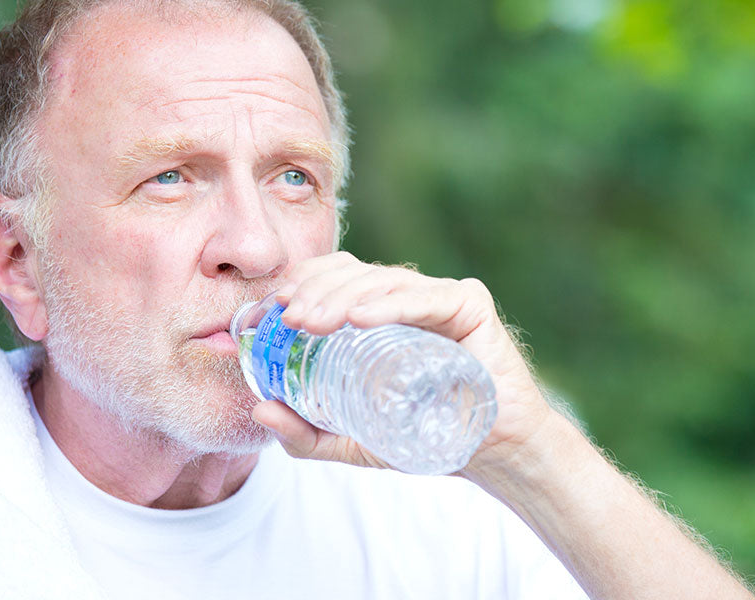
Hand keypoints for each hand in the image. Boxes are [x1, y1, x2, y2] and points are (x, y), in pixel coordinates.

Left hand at [250, 251, 555, 475]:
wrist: (494, 455)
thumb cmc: (429, 436)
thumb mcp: (354, 442)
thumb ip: (307, 434)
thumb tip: (260, 411)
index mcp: (380, 312)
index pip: (333, 279)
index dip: (299, 286)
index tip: (267, 314)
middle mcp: (408, 296)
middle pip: (352, 274)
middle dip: (312, 291)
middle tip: (285, 320)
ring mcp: (440, 295)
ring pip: (382, 280)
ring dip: (340, 297)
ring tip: (310, 322)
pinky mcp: (470, 304)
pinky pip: (425, 297)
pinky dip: (390, 304)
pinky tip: (360, 318)